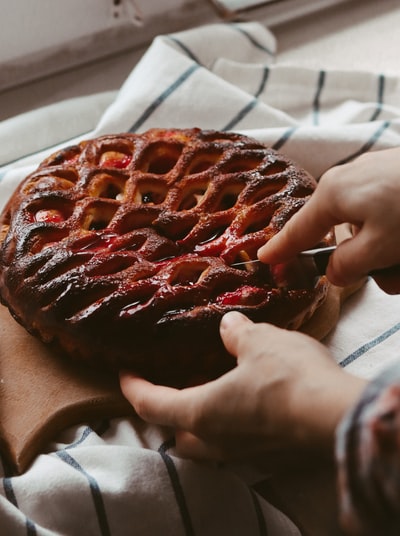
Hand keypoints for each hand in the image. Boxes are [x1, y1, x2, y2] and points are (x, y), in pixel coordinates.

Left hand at [120, 312, 365, 461]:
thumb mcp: (259, 341)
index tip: (124, 373)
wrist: (338, 416)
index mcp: (201, 412)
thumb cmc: (289, 378)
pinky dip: (231, 424)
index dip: (133, 387)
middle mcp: (217, 440)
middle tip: (172, 384)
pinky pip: (237, 444)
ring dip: (200, 419)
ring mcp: (244, 453)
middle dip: (167, 410)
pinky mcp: (270, 456)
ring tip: (210, 390)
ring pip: (207, 444)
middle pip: (177, 432)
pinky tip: (248, 402)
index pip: (150, 404)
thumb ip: (237, 334)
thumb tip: (228, 325)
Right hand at [258, 148, 399, 292]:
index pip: (297, 231)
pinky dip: (398, 233)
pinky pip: (384, 215)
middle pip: (340, 236)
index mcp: (333, 196)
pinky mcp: (393, 177)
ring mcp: (371, 177)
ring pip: (368, 230)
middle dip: (367, 262)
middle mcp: (346, 183)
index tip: (263, 258)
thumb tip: (334, 273)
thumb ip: (347, 267)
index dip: (280, 249)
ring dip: (389, 252)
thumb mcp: (379, 250)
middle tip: (394, 271)